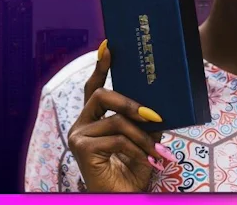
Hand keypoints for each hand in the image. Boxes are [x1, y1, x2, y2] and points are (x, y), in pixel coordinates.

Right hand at [67, 40, 175, 191]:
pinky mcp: (81, 148)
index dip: (100, 66)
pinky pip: (115, 138)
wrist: (123, 199)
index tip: (109, 46)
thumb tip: (158, 103)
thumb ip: (144, 121)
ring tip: (158, 152)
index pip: (93, 88)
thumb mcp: (143, 141)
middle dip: (129, 102)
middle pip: (100, 95)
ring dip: (142, 136)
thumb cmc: (132, 173)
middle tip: (153, 115)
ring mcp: (78, 136)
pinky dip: (137, 149)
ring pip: (114, 120)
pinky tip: (149, 161)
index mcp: (92, 121)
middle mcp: (80, 125)